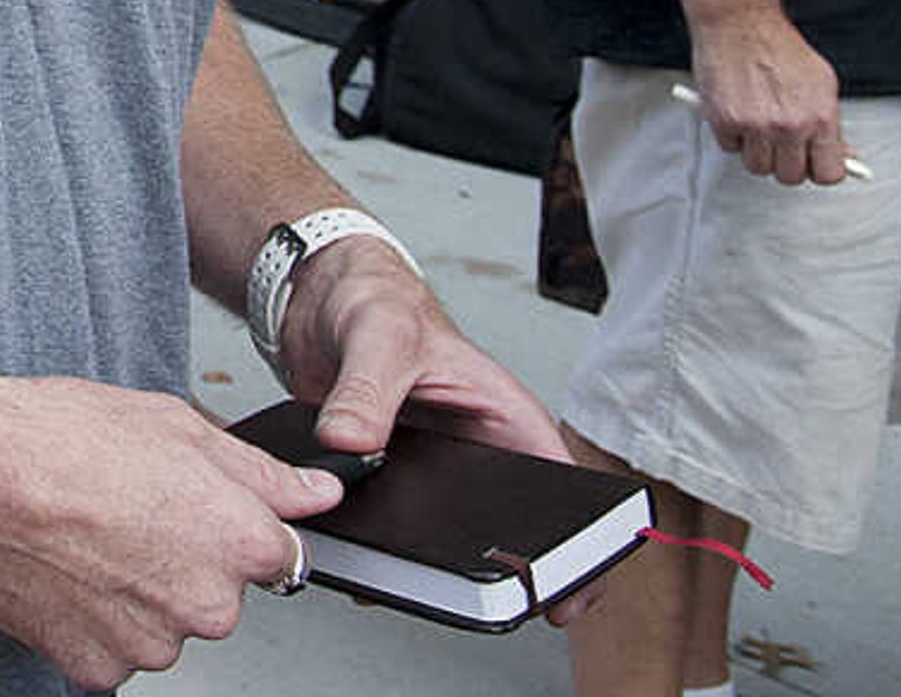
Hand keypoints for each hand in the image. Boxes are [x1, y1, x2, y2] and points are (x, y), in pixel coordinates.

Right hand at [0, 374, 343, 687]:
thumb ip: (260, 473)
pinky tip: (64, 573)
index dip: (228, 526)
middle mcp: (208, 604)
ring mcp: (152, 643)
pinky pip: (110, 650)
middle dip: (179, 563)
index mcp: (240, 542)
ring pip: (160, 625)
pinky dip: (90, 622)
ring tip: (84, 541)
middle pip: (213, 595)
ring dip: (133, 596)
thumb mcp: (175, 425)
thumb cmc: (62, 438)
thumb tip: (316, 493)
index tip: (190, 513)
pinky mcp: (97, 667)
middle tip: (123, 514)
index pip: (274, 554)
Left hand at [265, 237, 597, 623]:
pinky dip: (377, 551)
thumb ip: (367, 390)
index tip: (565, 601)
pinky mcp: (388, 481)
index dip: (579, 551)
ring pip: (446, 539)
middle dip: (493, 573)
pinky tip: (356, 564)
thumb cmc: (375, 302)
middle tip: (464, 599)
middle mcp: (478, 453)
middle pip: (507, 530)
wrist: (321, 299)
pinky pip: (393, 529)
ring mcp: (434, 472)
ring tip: (396, 584)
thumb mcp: (379, 338)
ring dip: (425, 567)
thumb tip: (350, 440)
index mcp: (505, 418)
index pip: (566, 494)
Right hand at [686, 12, 850, 184]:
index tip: (813, 164)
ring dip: (757, 151)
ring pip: (757, 167)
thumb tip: (839, 153)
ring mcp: (756, 126)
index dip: (820, 171)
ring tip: (758, 126)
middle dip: (786, 162)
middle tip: (782, 143)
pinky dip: (732, 134)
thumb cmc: (779, 46)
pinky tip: (738, 112)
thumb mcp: (821, 82)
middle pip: (790, 176)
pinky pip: (730, 147)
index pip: (828, 173)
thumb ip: (829, 122)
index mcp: (820, 118)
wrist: (740, 22)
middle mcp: (789, 126)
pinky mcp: (725, 121)